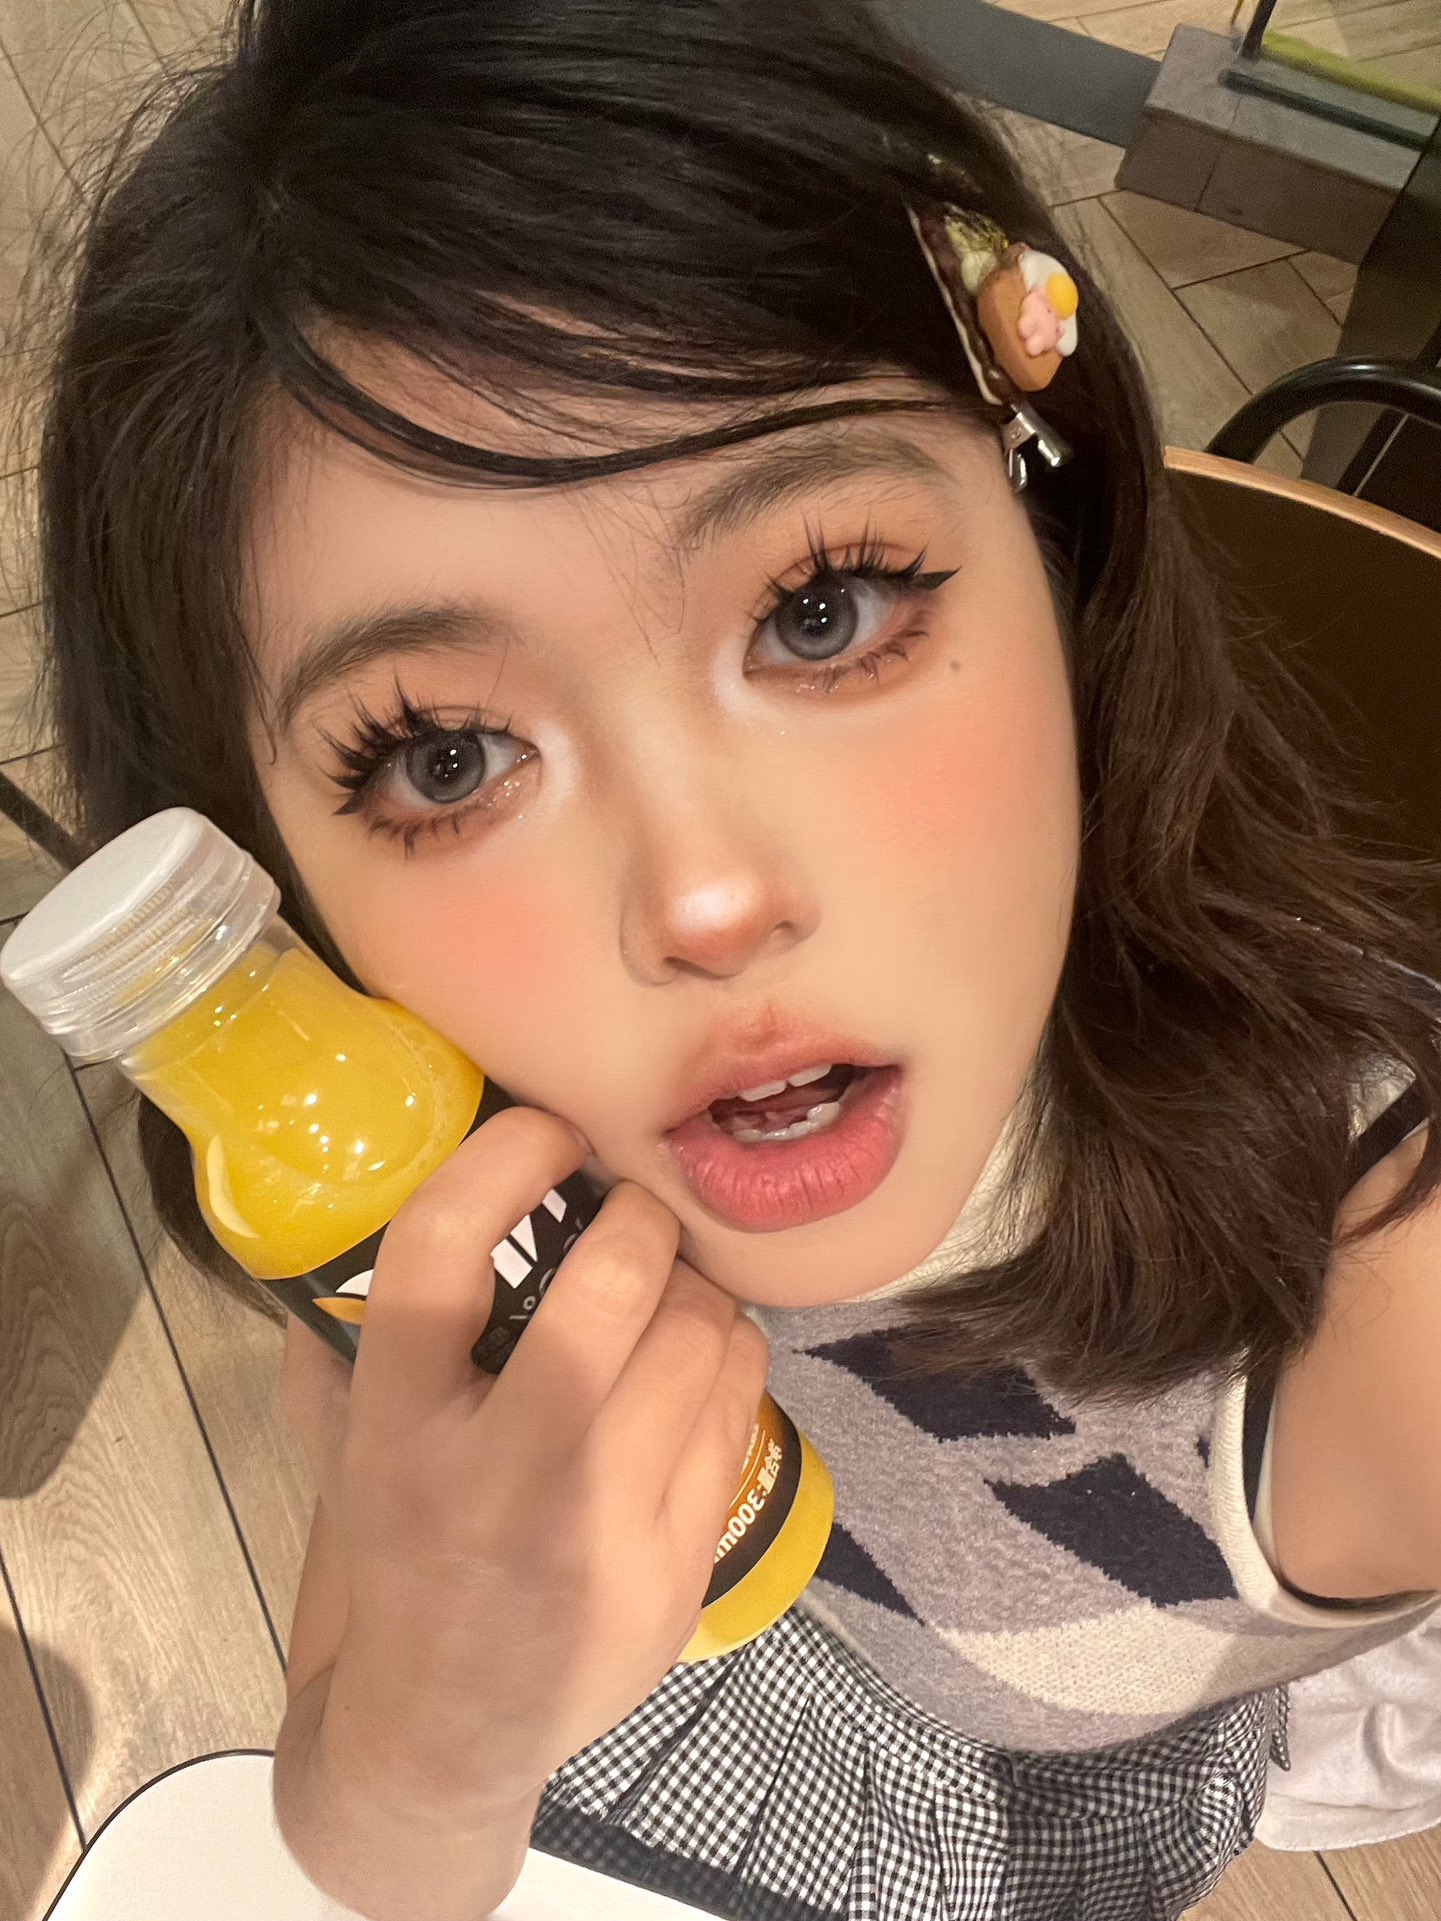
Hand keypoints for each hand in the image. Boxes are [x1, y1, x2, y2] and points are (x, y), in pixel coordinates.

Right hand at [305, 1106, 768, 1818]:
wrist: (443, 1734)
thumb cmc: (392, 1560)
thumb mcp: (340, 1454)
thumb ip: (344, 1338)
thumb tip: (382, 1194)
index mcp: (398, 1428)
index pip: (442, 1254)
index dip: (504, 1160)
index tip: (546, 1129)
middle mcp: (502, 1472)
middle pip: (612, 1287)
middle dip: (642, 1219)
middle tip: (636, 1211)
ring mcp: (602, 1527)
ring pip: (697, 1336)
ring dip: (696, 1285)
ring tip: (673, 1287)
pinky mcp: (676, 1568)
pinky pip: (740, 1404)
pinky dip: (732, 1352)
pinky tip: (703, 1355)